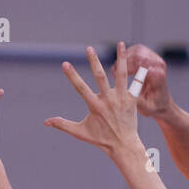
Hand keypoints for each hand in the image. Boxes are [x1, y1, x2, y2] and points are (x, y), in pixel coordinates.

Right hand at [46, 43, 142, 160]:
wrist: (123, 145)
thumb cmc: (100, 139)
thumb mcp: (80, 132)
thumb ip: (63, 124)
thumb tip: (46, 122)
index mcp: (94, 106)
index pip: (80, 87)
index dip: (72, 75)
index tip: (65, 63)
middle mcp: (108, 100)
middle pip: (100, 76)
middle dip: (94, 61)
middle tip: (89, 48)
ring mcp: (121, 98)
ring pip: (121, 74)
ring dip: (121, 58)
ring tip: (120, 44)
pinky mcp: (132, 99)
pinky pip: (137, 83)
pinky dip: (140, 71)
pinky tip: (142, 59)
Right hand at [121, 43, 172, 118]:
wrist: (162, 103)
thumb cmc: (153, 107)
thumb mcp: (146, 108)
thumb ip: (138, 100)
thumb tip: (129, 91)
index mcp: (158, 76)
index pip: (141, 64)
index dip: (126, 67)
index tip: (114, 75)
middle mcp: (158, 65)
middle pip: (138, 54)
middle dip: (123, 61)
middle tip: (112, 73)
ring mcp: (155, 59)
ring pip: (136, 50)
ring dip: (123, 58)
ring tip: (114, 70)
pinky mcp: (150, 57)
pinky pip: (136, 50)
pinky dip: (125, 56)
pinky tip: (119, 67)